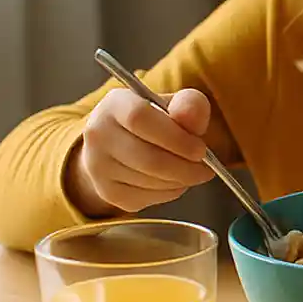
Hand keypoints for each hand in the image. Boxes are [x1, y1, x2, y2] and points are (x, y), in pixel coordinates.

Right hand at [69, 87, 214, 214]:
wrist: (123, 143)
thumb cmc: (156, 121)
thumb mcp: (175, 104)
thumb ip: (190, 105)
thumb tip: (192, 116)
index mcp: (114, 105)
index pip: (139, 118)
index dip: (175, 138)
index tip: (200, 150)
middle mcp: (98, 134)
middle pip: (148, 159)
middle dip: (186, 168)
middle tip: (206, 169)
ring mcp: (97, 165)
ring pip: (149, 181)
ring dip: (180, 180)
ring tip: (191, 171)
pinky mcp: (105, 191)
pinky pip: (146, 197)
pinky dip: (169, 192)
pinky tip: (174, 180)